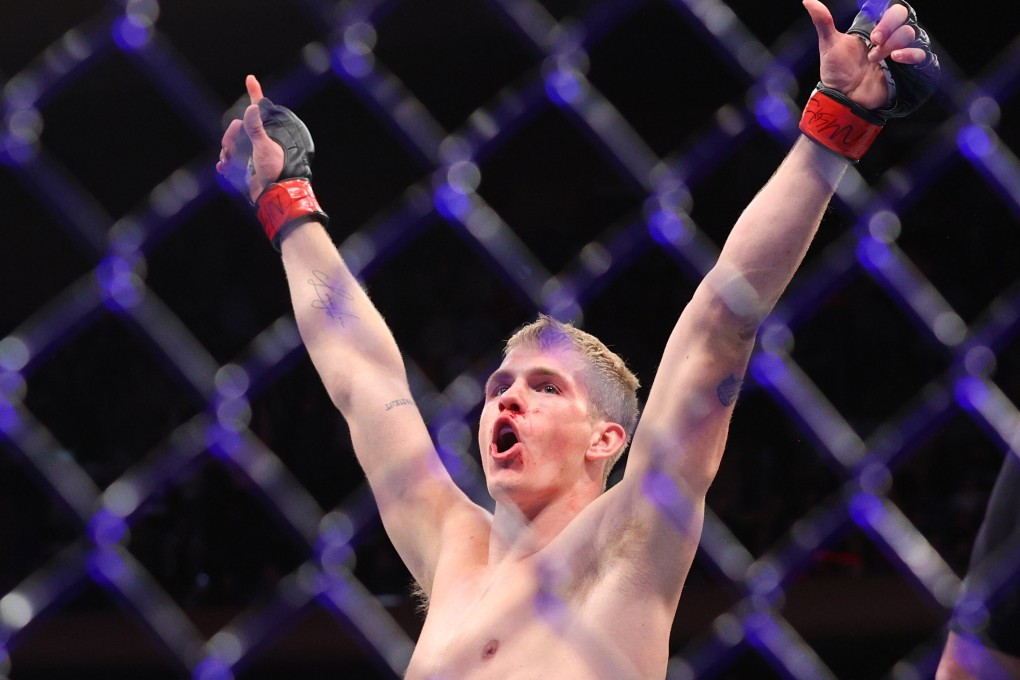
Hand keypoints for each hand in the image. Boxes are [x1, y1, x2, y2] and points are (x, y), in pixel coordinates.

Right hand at [216, 75, 283, 202]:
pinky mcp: (243, 166)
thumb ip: (256, 129)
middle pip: (235, 129)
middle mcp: (256, 140)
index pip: (258, 108)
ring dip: (225, 152)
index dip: (254, 93)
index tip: (250, 78)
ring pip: (229, 145)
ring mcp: (249, 153)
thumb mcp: (265, 147)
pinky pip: (228, 161)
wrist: (274, 194)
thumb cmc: (276, 169)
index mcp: (265, 132)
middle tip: (229, 149)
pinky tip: (223, 167)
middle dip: (229, 137)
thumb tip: (252, 107)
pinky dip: (223, 164)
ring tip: (227, 162)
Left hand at [803, 0, 930, 109]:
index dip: (886, 18)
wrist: (843, 98)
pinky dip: (911, 54)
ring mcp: (899, 52)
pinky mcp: (906, 69)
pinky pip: (921, 55)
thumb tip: (808, 0)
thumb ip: (823, 22)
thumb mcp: (829, 45)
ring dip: (893, 44)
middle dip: (889, 27)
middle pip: (903, 18)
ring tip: (875, 59)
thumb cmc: (837, 72)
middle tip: (875, 41)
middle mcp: (889, 38)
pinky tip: (897, 58)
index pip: (891, 10)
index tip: (873, 32)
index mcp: (874, 28)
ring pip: (911, 34)